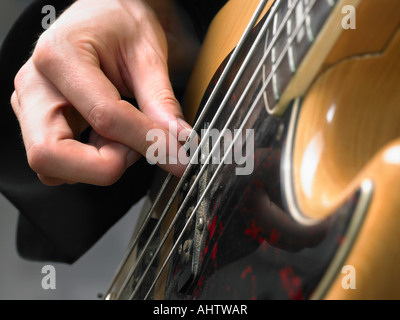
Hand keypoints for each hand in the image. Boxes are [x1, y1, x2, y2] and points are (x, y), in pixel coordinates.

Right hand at [11, 0, 198, 185]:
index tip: (176, 156)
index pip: (104, 116)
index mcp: (60, 56)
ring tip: (122, 137)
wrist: (103, 13)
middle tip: (133, 149)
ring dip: (97, 164)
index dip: (147, 142)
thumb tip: (179, 141)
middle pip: (49, 155)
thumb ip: (162, 101)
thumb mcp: (147, 54)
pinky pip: (59, 166)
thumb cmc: (119, 23)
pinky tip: (109, 139)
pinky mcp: (39, 123)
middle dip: (103, 165)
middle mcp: (34, 85)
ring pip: (51, 168)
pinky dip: (90, 163)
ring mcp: (32, 107)